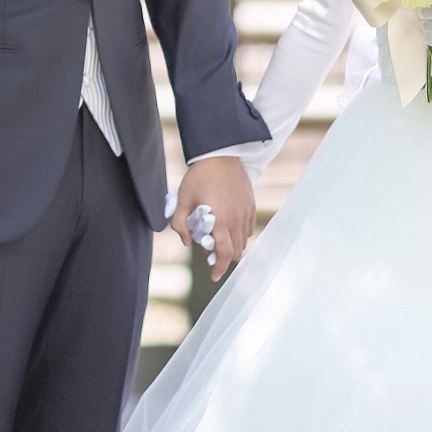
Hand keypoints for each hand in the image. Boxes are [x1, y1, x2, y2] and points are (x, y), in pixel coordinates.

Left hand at [170, 157, 254, 281]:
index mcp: (221, 220)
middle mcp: (237, 219)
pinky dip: (240, 234)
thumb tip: (187, 241)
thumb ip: (180, 224)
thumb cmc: (199, 177)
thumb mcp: (182, 200)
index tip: (214, 276)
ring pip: (244, 241)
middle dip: (224, 258)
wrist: (220, 154)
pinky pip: (249, 228)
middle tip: (211, 253)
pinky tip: (228, 227)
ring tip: (218, 239)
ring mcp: (246, 212)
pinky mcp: (251, 205)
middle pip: (235, 252)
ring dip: (232, 246)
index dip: (219, 268)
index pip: (224, 254)